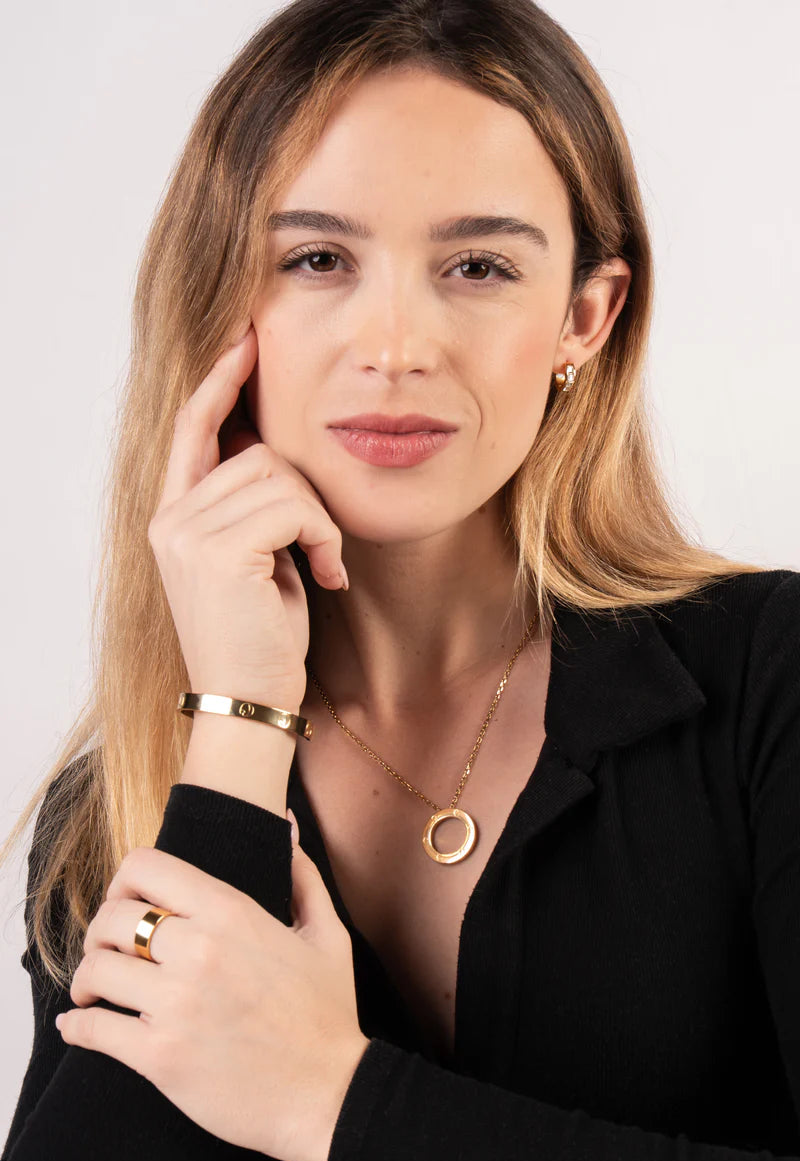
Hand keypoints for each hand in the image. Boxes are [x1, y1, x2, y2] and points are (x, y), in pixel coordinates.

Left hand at [57, 821, 370, 1160]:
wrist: (332, 1094)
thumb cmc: (328, 1015)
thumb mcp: (327, 934)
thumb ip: (303, 874)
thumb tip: (289, 825)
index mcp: (232, 912)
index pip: (145, 867)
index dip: (123, 881)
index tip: (126, 903)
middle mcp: (200, 950)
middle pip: (111, 918)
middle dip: (100, 933)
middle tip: (107, 952)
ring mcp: (177, 1004)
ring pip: (95, 970)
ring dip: (87, 980)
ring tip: (94, 991)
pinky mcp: (160, 1057)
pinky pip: (93, 1031)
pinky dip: (77, 1027)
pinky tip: (79, 1025)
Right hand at [147, 321, 347, 709]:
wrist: (247, 703)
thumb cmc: (261, 638)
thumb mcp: (256, 561)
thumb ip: (253, 506)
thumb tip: (272, 448)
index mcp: (174, 517)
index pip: (192, 429)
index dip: (219, 383)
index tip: (247, 341)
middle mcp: (170, 518)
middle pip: (257, 451)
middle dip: (305, 493)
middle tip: (320, 549)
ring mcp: (187, 531)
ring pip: (279, 474)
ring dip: (319, 521)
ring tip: (322, 568)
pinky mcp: (216, 549)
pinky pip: (293, 506)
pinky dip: (323, 538)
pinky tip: (327, 577)